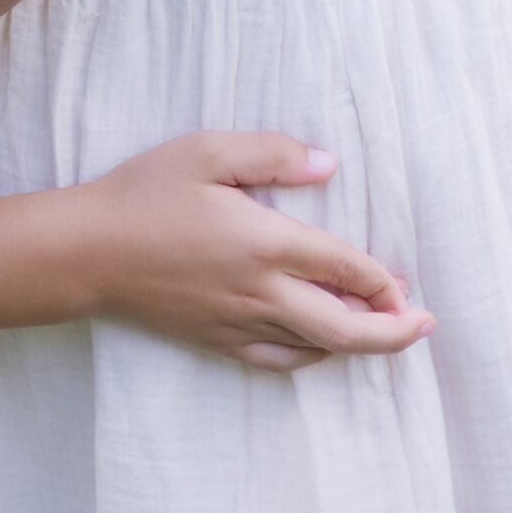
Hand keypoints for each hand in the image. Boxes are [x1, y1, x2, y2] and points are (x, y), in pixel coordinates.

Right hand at [83, 132, 434, 370]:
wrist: (88, 251)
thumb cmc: (144, 193)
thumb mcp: (205, 151)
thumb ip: (271, 153)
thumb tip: (327, 165)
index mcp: (265, 242)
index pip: (345, 268)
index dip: (383, 279)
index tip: (404, 280)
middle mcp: (262, 291)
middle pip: (346, 327)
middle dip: (394, 331)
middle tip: (423, 323)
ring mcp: (240, 322)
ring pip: (318, 348)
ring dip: (359, 344)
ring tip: (383, 333)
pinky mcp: (217, 341)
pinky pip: (279, 361)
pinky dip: (312, 359)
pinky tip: (320, 349)